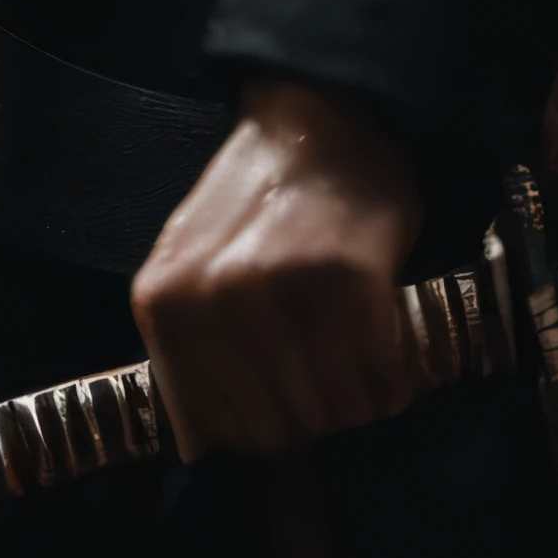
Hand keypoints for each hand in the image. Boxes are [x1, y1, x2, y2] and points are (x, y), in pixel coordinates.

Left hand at [132, 72, 421, 459]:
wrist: (325, 117)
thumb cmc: (259, 191)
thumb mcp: (192, 258)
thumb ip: (190, 339)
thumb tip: (213, 440)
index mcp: (165, 301)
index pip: (219, 426)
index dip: (261, 429)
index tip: (290, 412)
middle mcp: (214, 301)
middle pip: (277, 426)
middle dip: (310, 419)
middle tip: (332, 388)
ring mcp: (282, 293)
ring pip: (330, 412)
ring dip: (354, 404)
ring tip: (361, 372)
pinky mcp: (352, 284)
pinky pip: (379, 379)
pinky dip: (391, 381)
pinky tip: (390, 355)